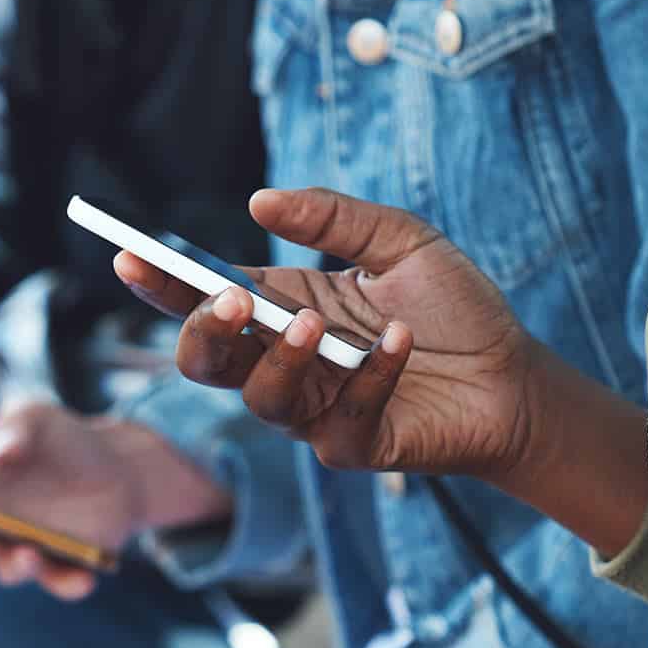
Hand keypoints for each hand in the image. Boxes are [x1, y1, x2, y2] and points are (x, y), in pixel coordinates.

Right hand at [0, 402, 231, 601]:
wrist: (117, 464)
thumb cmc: (57, 438)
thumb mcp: (36, 417)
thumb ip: (16, 426)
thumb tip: (1, 453)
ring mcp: (20, 550)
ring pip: (4, 571)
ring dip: (14, 565)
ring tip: (28, 551)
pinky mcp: (63, 565)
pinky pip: (60, 581)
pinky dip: (68, 583)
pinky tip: (83, 578)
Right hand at [116, 188, 543, 481]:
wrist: (517, 377)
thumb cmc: (453, 311)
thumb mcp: (400, 241)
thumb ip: (333, 217)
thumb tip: (260, 201)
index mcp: (282, 308)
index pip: (203, 298)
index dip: (161, 283)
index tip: (130, 256)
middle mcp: (286, 362)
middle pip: (207, 360)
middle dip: (205, 330)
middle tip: (228, 299)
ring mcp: (315, 410)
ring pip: (261, 398)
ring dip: (281, 359)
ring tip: (316, 325)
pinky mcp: (355, 446)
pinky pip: (339, 424)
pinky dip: (368, 381)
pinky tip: (399, 346)